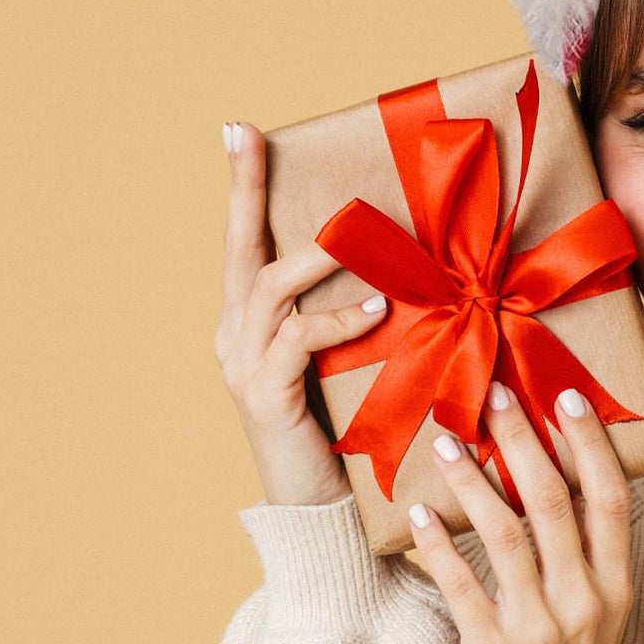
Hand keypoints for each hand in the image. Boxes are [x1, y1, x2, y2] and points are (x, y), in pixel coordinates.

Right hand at [215, 120, 390, 507]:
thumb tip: (408, 261)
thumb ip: (360, 310)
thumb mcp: (349, 358)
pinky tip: (375, 309)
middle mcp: (236, 334)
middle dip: (245, 191)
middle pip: (239, 249)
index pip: (244, 241)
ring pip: (269, 288)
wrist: (321, 513)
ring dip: (315, 259)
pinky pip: (296, 340)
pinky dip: (336, 319)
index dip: (243, 186)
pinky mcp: (265, 397)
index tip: (238, 130)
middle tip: (251, 138)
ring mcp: (244, 365)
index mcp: (252, 321)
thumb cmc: (345, 431)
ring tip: (355, 237)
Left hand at [407, 382, 633, 643]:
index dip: (591, 444)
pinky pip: (462, 587)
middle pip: (554, 503)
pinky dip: (438, 546)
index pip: (610, 498)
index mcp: (617, 585)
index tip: (566, 396)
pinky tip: (418, 514)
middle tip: (496, 396)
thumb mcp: (601, 613)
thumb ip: (586, 555)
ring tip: (444, 442)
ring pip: (505, 535)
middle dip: (523, 442)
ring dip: (472, 482)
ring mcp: (541, 630)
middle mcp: (584, 601)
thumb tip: (554, 476)